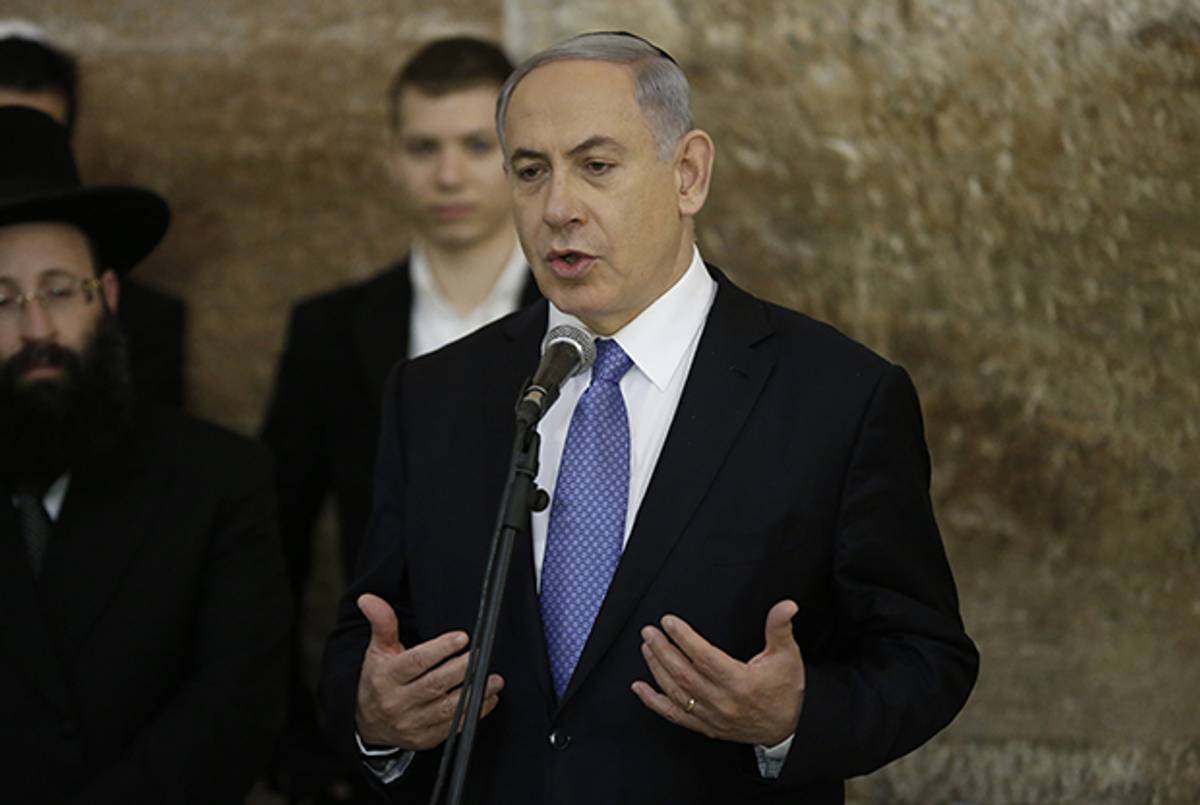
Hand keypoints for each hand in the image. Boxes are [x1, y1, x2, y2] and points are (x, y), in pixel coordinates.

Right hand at [354, 593, 503, 750]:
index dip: (439, 650)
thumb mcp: (378, 651)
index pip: (415, 663)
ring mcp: (412, 724)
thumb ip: (382, 623)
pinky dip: (474, 713)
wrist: (368, 723)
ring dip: (474, 693)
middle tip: (480, 656)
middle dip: (461, 670)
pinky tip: (489, 698)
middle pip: (434, 685)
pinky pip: (453, 727)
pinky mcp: (425, 739)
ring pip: (447, 709)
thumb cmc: (378, 680)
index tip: (461, 637)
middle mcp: (398, 702)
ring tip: (494, 679)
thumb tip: (369, 598)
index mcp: (386, 677)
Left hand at [631, 599, 804, 746]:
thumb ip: (780, 628)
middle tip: (649, 631)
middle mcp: (722, 701)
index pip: (704, 657)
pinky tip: (640, 688)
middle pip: (683, 673)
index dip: (684, 638)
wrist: (787, 729)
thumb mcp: (787, 655)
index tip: (668, 622)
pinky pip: (674, 715)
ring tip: (646, 647)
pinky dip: (653, 702)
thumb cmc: (785, 690)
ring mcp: (710, 716)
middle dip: (662, 650)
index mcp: (739, 682)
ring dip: (656, 668)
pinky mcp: (705, 726)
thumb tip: (787, 605)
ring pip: (675, 692)